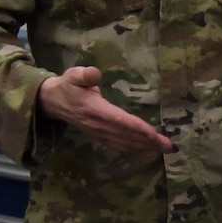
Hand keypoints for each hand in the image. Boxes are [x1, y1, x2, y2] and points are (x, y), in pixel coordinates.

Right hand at [36, 66, 173, 154]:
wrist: (52, 102)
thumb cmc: (68, 86)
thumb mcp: (73, 75)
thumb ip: (84, 74)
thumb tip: (95, 73)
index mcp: (96, 110)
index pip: (121, 122)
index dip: (138, 129)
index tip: (154, 134)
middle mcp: (99, 126)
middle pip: (127, 136)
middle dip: (148, 141)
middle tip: (169, 146)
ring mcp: (99, 134)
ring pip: (125, 143)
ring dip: (144, 147)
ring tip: (163, 149)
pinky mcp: (100, 137)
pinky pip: (119, 145)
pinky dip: (134, 148)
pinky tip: (147, 149)